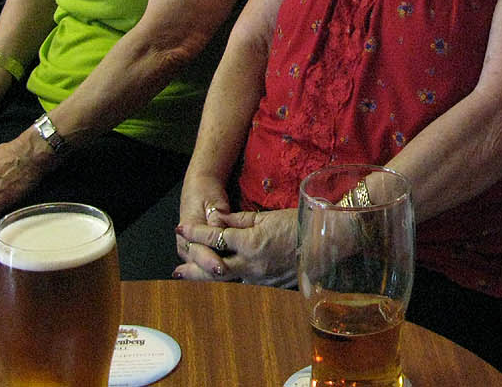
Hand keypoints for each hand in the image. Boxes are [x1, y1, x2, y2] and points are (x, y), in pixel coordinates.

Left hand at [175, 207, 295, 285]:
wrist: (325, 243)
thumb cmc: (299, 224)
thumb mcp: (267, 216)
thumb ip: (239, 220)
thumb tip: (217, 219)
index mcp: (251, 242)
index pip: (216, 237)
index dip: (196, 232)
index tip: (181, 228)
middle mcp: (252, 264)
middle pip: (213, 269)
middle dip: (192, 268)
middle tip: (176, 270)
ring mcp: (259, 278)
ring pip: (226, 281)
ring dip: (208, 278)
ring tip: (192, 278)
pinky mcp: (267, 285)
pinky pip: (243, 284)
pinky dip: (230, 281)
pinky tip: (222, 279)